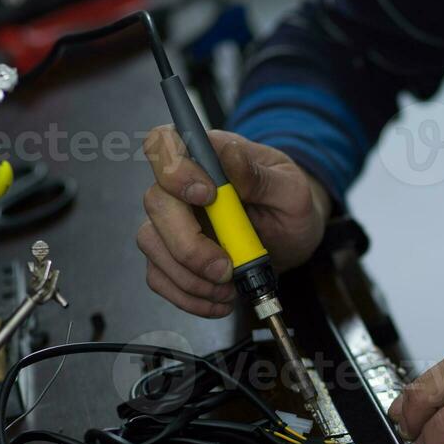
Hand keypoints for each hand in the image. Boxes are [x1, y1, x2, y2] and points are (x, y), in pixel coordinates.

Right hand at [138, 127, 331, 316]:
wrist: (292, 238)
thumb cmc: (290, 205)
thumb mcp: (291, 189)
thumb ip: (260, 175)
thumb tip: (230, 156)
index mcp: (208, 156)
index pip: (164, 142)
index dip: (175, 169)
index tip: (207, 197)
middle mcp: (181, 186)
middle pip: (156, 202)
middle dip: (188, 244)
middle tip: (225, 268)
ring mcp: (172, 221)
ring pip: (151, 243)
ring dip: (189, 277)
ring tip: (228, 288)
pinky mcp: (171, 255)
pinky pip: (160, 276)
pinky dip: (188, 296)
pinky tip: (218, 300)